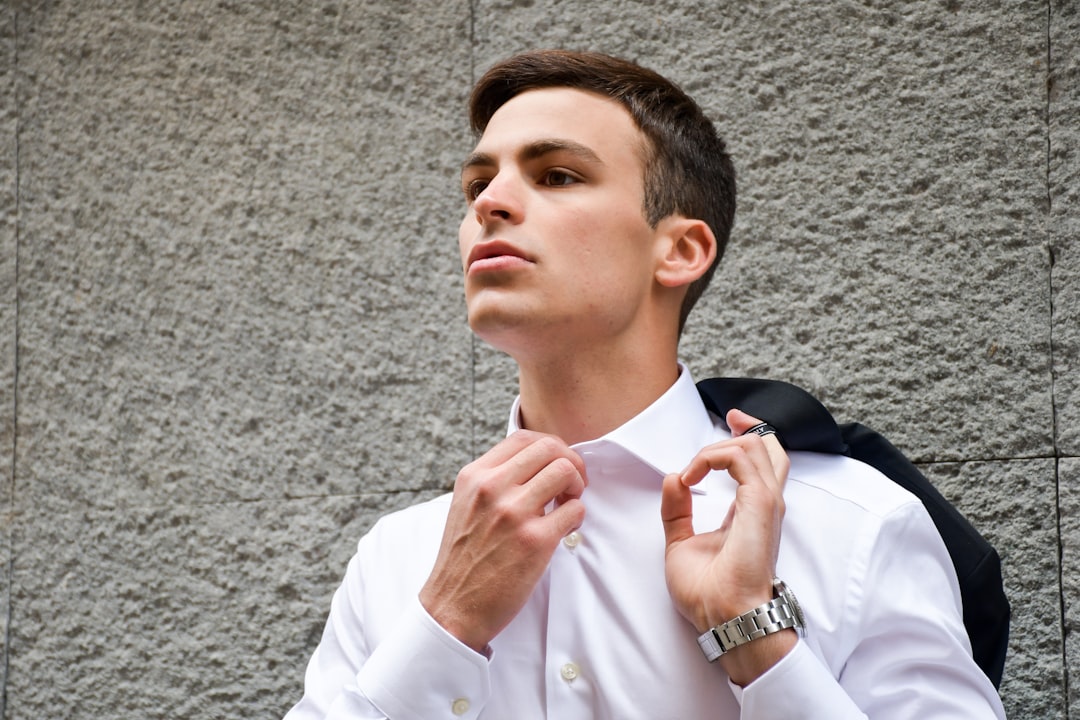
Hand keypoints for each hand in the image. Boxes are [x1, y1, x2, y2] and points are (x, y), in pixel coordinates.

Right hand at [419, 430, 587, 652]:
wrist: (452, 606)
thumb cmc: (464, 557)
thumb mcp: (466, 505)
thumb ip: (494, 481)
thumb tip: (536, 464)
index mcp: (474, 476)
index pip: (524, 437)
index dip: (550, 447)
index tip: (555, 465)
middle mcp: (492, 488)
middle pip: (550, 448)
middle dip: (571, 463)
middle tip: (571, 485)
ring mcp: (514, 513)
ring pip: (566, 472)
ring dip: (577, 488)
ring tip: (567, 506)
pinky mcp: (534, 541)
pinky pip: (575, 511)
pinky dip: (577, 517)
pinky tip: (564, 530)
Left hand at [660, 408, 792, 683]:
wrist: (722, 616)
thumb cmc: (708, 593)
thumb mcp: (681, 544)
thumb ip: (676, 511)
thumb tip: (672, 479)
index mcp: (749, 514)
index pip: (760, 465)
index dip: (748, 438)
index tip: (731, 423)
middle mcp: (763, 505)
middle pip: (769, 449)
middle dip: (748, 427)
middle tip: (730, 418)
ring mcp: (765, 504)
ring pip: (756, 446)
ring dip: (717, 448)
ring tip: (693, 468)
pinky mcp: (761, 505)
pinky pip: (743, 458)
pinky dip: (713, 457)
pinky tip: (692, 476)